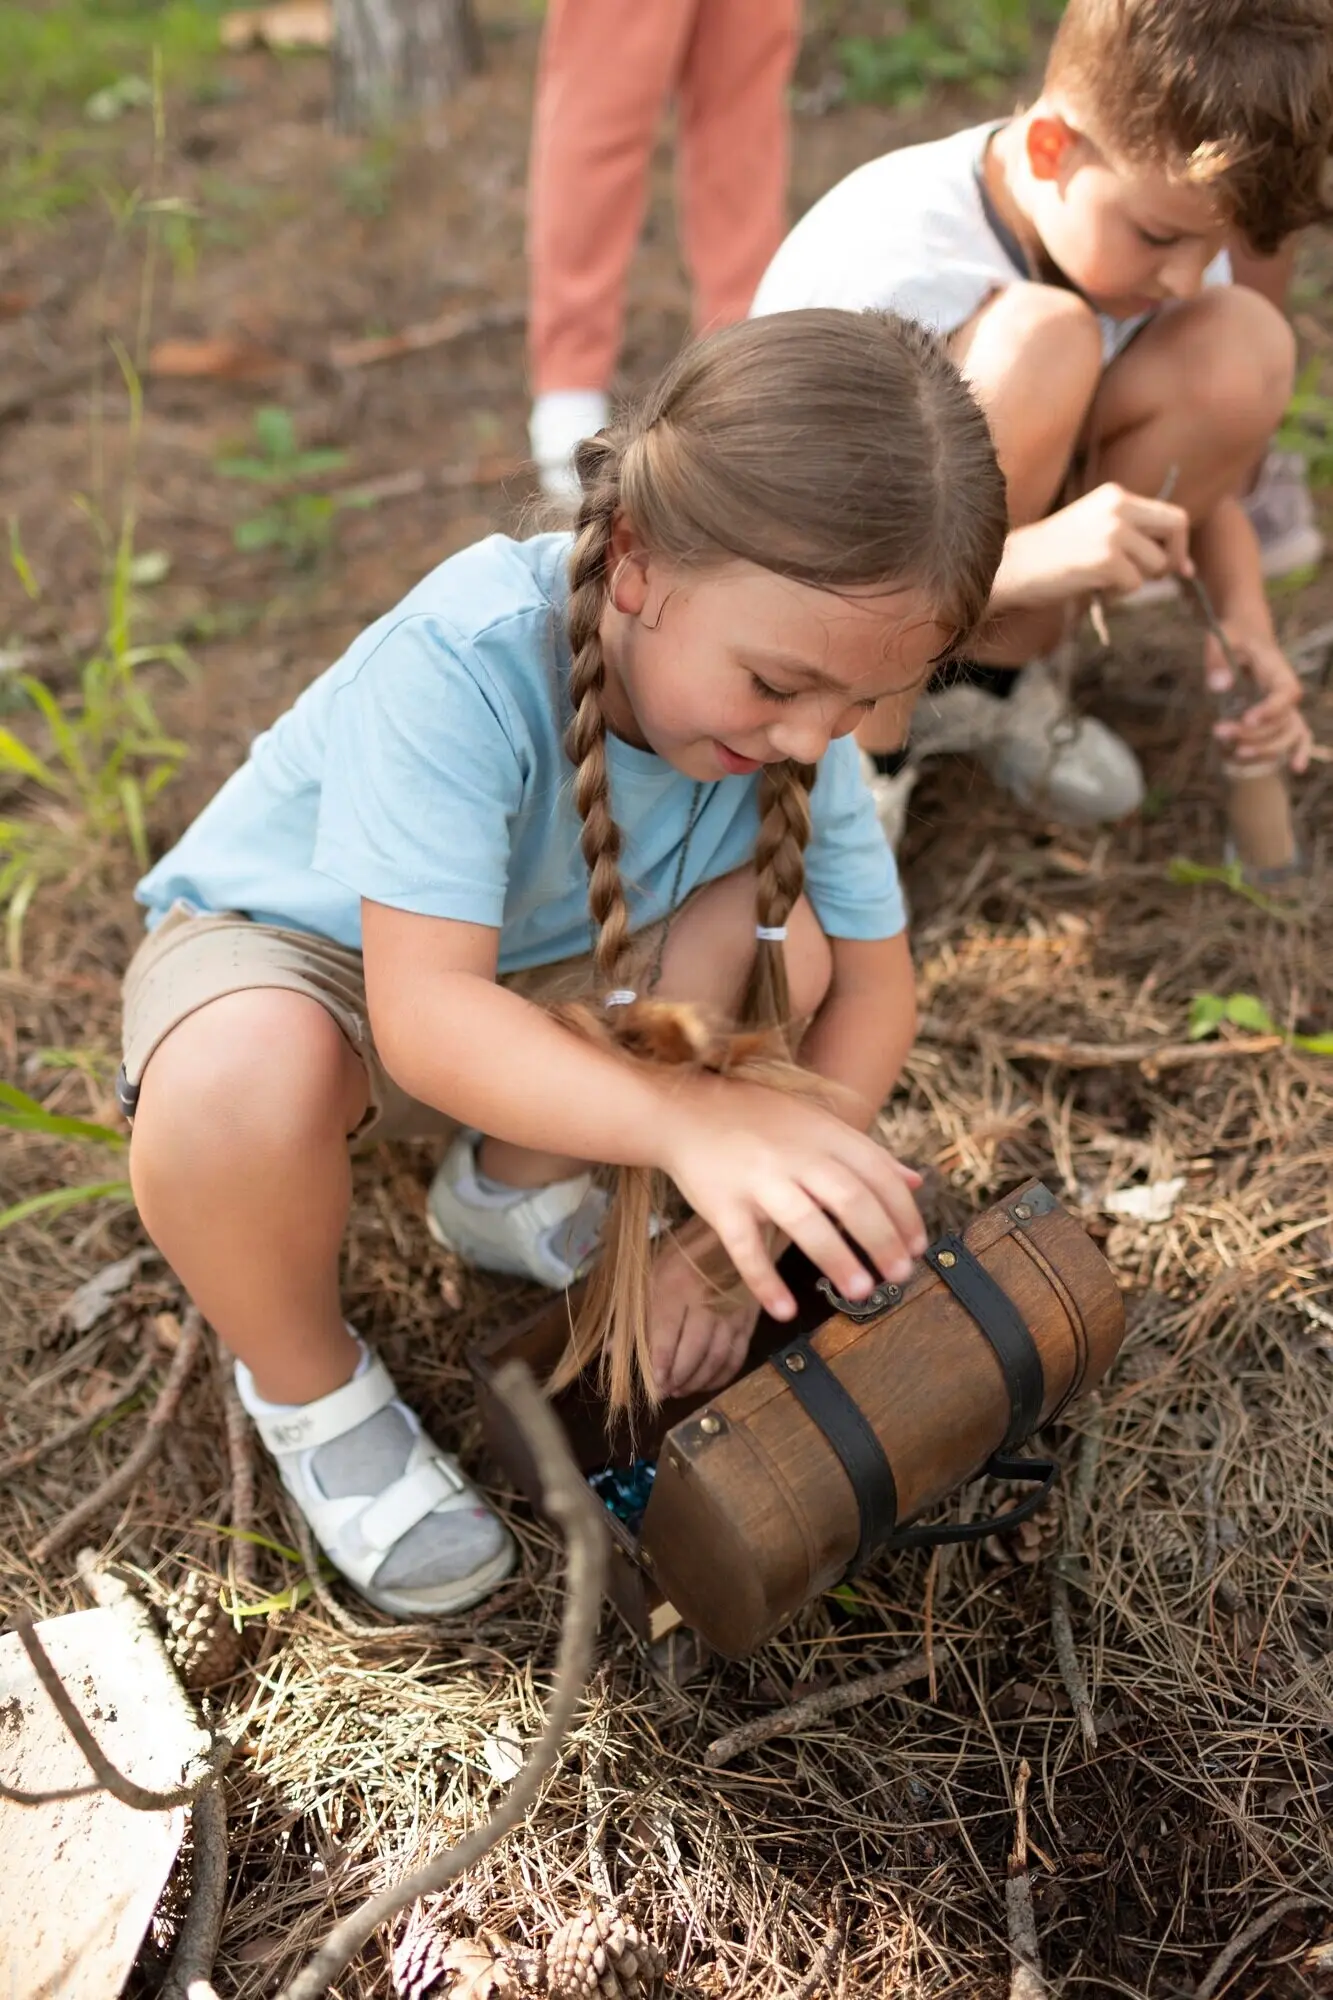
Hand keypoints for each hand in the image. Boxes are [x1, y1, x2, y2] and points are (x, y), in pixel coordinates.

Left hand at [647, 1219, 758, 1399]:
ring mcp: (730, 1312)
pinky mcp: (748, 1320)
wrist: (732, 1236)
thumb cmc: (683, 1255)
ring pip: (716, 1358)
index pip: (666, 1334)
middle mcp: (704, 1302)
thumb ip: (634, 1316)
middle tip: (666, 1393)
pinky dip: (723, 1376)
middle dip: (678, 1377)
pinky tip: (708, 1383)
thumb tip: (610, 1350)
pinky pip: (737, 1356)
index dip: (660, 1364)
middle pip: (693, 1350)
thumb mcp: (652, 1276)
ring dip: (698, 1380)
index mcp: (675, 1288)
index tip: (653, 1384)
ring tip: (681, 1390)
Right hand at [656, 1075, 924, 1323]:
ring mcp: (757, 1180)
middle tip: (900, 1275)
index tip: (918, 1246)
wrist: (685, 1111)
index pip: (877, 1173)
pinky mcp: (721, 1205)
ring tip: (862, 1291)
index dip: (904, 1212)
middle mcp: (795, 1155)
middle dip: (882, 1239)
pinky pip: (745, 1248)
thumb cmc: (759, 1121)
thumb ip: (865, 1153)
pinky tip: (785, 1310)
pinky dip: (765, 1282)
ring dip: (838, 1259)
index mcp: (824, 1135)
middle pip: (850, 1197)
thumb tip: (916, 1181)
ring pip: (805, 1222)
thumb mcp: (817, 1123)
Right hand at [1008, 482, 1192, 605]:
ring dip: (1135, 581)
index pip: (1171, 515)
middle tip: (1154, 578)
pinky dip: (1117, 594)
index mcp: (1115, 496)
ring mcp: (1112, 532)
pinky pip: (1134, 585)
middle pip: (1176, 528)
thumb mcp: (1095, 530)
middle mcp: (1118, 507)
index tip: (1179, 568)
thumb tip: (1183, 566)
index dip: (1179, 544)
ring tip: (1102, 580)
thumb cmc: (1051, 556)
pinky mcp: (1105, 560)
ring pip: (1155, 565)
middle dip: (1172, 558)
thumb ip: (1132, 537)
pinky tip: (1091, 586)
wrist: (1010, 568)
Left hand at [1207, 625, 1312, 772]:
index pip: (1284, 694)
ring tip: (1233, 752)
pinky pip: (1297, 735)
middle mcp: (1286, 691)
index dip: (1270, 710)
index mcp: (1278, 670)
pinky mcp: (1278, 715)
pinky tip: (1295, 768)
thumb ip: (1218, 662)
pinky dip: (1299, 751)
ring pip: (1286, 735)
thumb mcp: (1222, 640)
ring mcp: (1285, 705)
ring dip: (1263, 749)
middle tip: (1218, 732)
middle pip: (1281, 721)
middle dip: (1252, 734)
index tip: (1246, 719)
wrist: (1246, 633)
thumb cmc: (1234, 635)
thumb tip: (1219, 688)